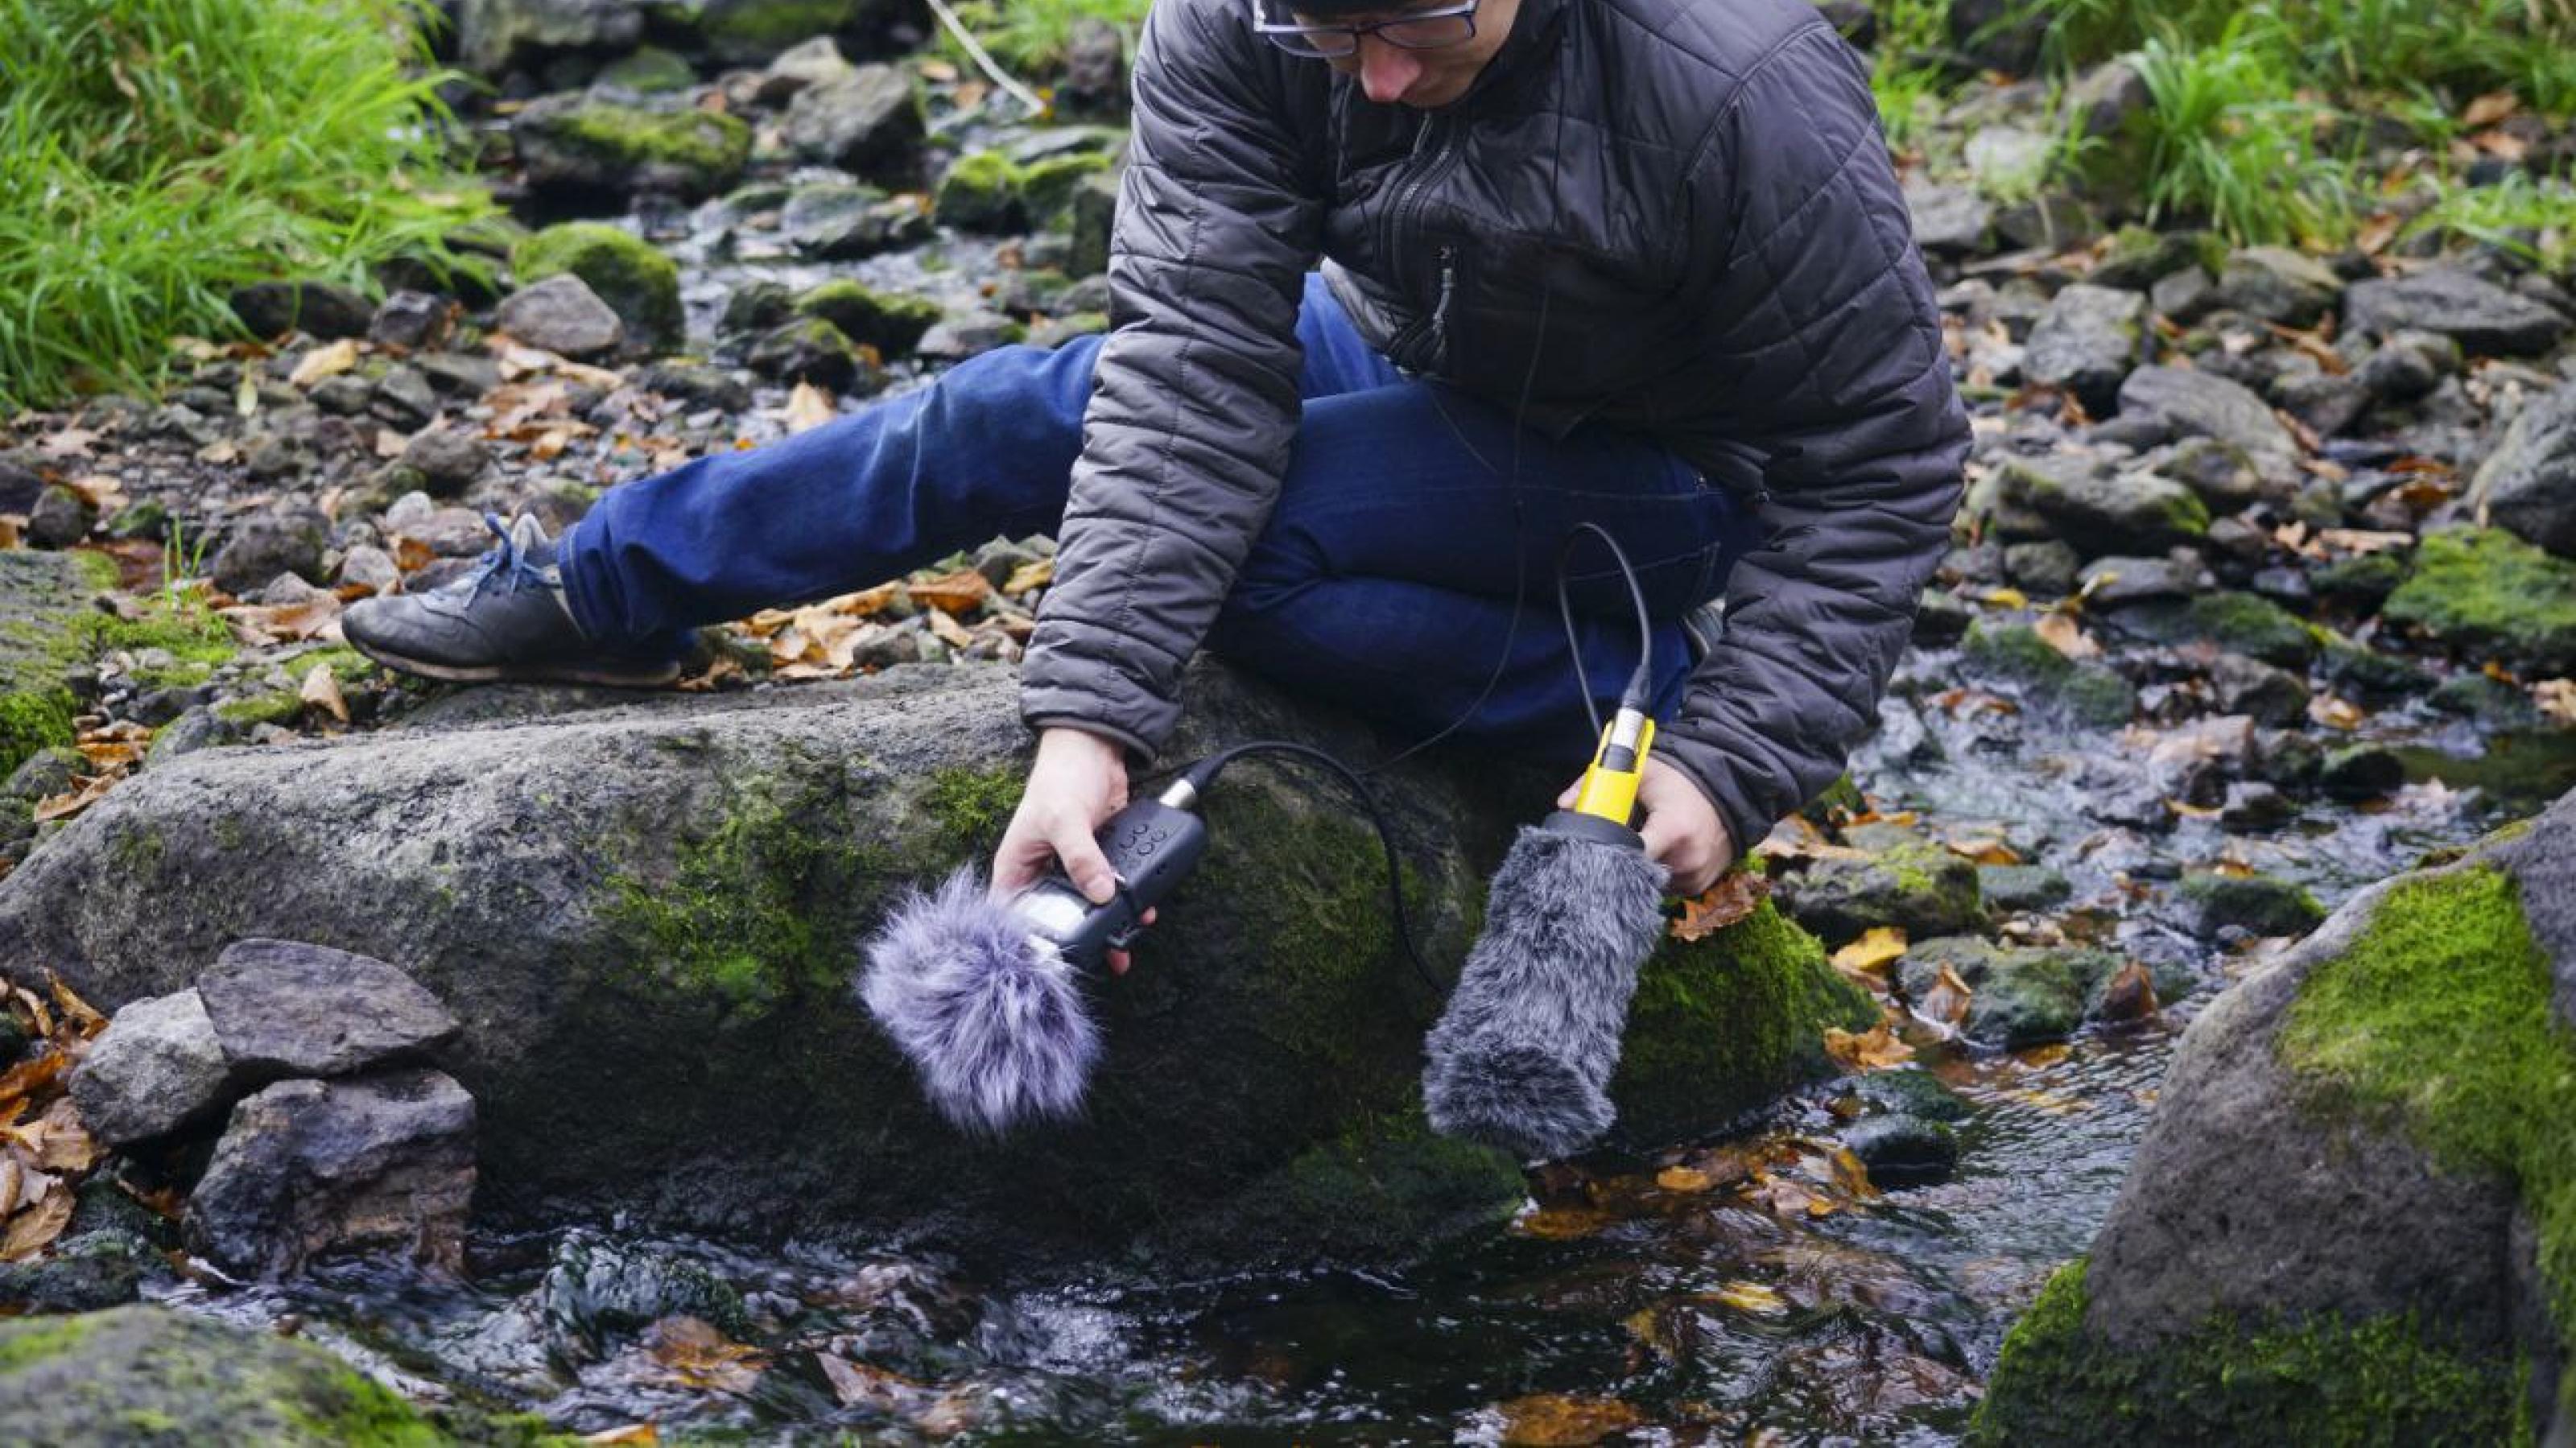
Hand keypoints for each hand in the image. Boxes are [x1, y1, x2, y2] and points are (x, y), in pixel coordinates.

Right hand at [992, 727, 1152, 973]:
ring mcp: (1072, 868)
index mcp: (1017, 868)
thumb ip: (1082, 858)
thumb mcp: (1065, 818)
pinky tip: (1143, 910)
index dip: (1031, 941)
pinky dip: (1127, 900)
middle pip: (1057, 918)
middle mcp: (1042, 873)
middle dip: (1082, 939)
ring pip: (1087, 907)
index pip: (1015, 916)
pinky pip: (1112, 888)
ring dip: (1109, 923)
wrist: (1094, 747)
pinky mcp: (1099, 860)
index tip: (1057, 960)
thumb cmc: (1061, 776)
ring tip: (1127, 943)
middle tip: (1105, 958)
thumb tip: (1101, 892)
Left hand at [1557, 756, 1736, 896]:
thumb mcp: (1642, 773)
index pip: (1630, 856)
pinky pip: (1666, 888)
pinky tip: (1660, 853)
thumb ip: (1599, 783)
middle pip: (1635, 872)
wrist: (1728, 792)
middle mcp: (1686, 859)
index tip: (1594, 847)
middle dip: (1620, 860)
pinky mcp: (1699, 887)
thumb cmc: (1681, 781)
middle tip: (1615, 843)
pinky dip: (1656, 873)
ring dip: (1639, 868)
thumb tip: (1564, 805)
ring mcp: (1695, 877)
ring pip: (1648, 883)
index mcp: (1673, 830)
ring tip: (1645, 841)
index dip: (1607, 852)